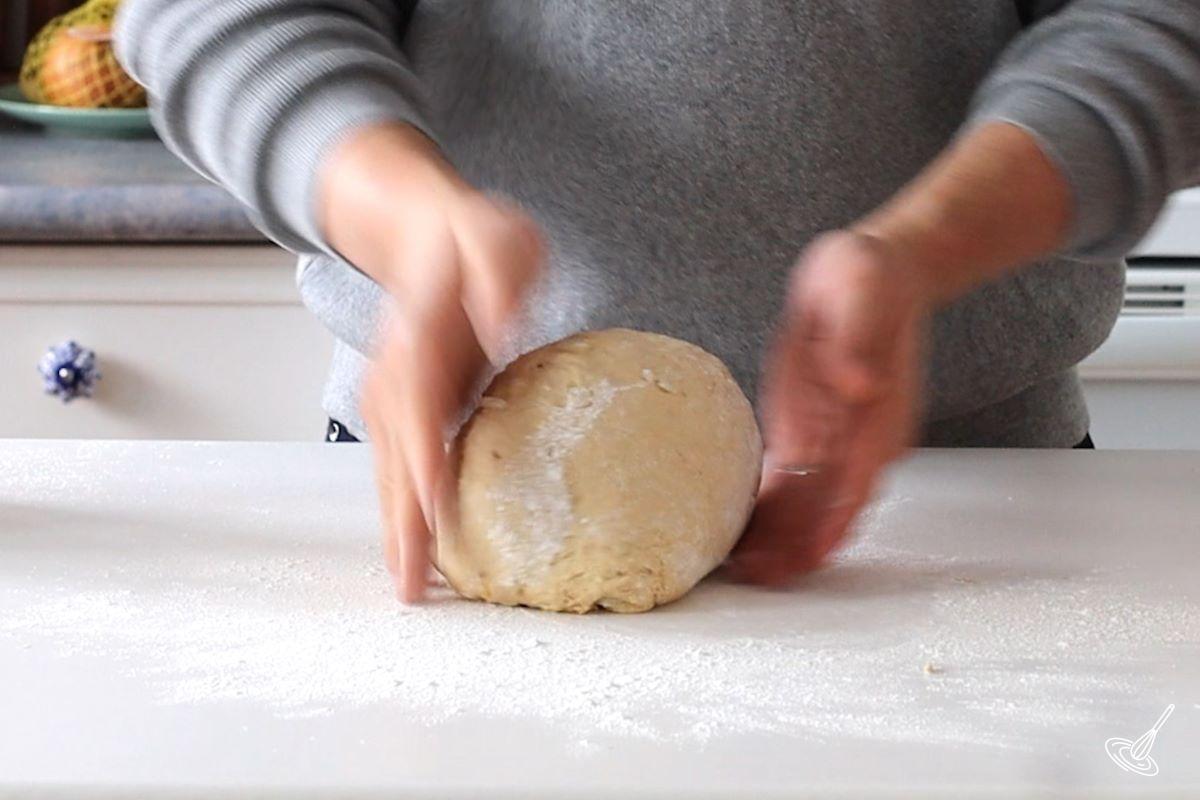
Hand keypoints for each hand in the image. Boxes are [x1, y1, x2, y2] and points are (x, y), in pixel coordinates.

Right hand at [320, 123, 544, 601]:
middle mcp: (397, 374)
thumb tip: (502, 327)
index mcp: (422, 337)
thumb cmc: (472, 237)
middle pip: (396, 457)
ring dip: (398, 527)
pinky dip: (403, 506)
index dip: (426, 459)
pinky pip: (400, 463)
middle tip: (411, 587)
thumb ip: (500, 276)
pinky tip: (414, 544)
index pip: (421, 407)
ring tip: (408, 586)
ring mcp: (394, 391)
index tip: (436, 509)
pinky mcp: (405, 404)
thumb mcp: (497, 237)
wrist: (423, 230)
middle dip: (403, 522)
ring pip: (391, 469)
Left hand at [730, 230, 929, 583]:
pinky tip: (738, 535)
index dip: (834, 521)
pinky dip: (764, 512)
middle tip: (759, 579)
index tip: (810, 555)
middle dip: (799, 546)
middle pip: (828, 506)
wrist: (863, 273)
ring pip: (804, 505)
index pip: (859, 480)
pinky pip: (783, 481)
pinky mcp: (801, 432)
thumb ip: (863, 338)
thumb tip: (861, 386)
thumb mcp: (868, 289)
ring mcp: (829, 440)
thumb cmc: (871, 278)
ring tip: (742, 572)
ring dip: (779, 540)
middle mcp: (856, 439)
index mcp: (879, 415)